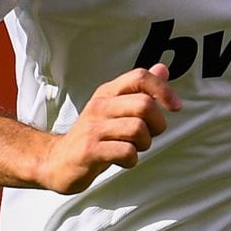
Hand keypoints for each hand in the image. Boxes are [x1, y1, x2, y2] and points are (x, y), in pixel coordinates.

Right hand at [40, 63, 181, 194]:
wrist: (55, 161)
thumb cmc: (92, 136)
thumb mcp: (114, 109)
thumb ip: (139, 91)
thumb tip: (162, 69)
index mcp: (107, 93)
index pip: (140, 76)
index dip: (164, 89)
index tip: (175, 106)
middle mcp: (99, 106)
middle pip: (145, 105)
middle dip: (157, 125)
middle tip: (148, 135)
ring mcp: (93, 128)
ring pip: (138, 129)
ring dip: (144, 144)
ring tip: (133, 148)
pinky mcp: (89, 151)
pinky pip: (126, 152)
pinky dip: (132, 160)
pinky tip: (122, 160)